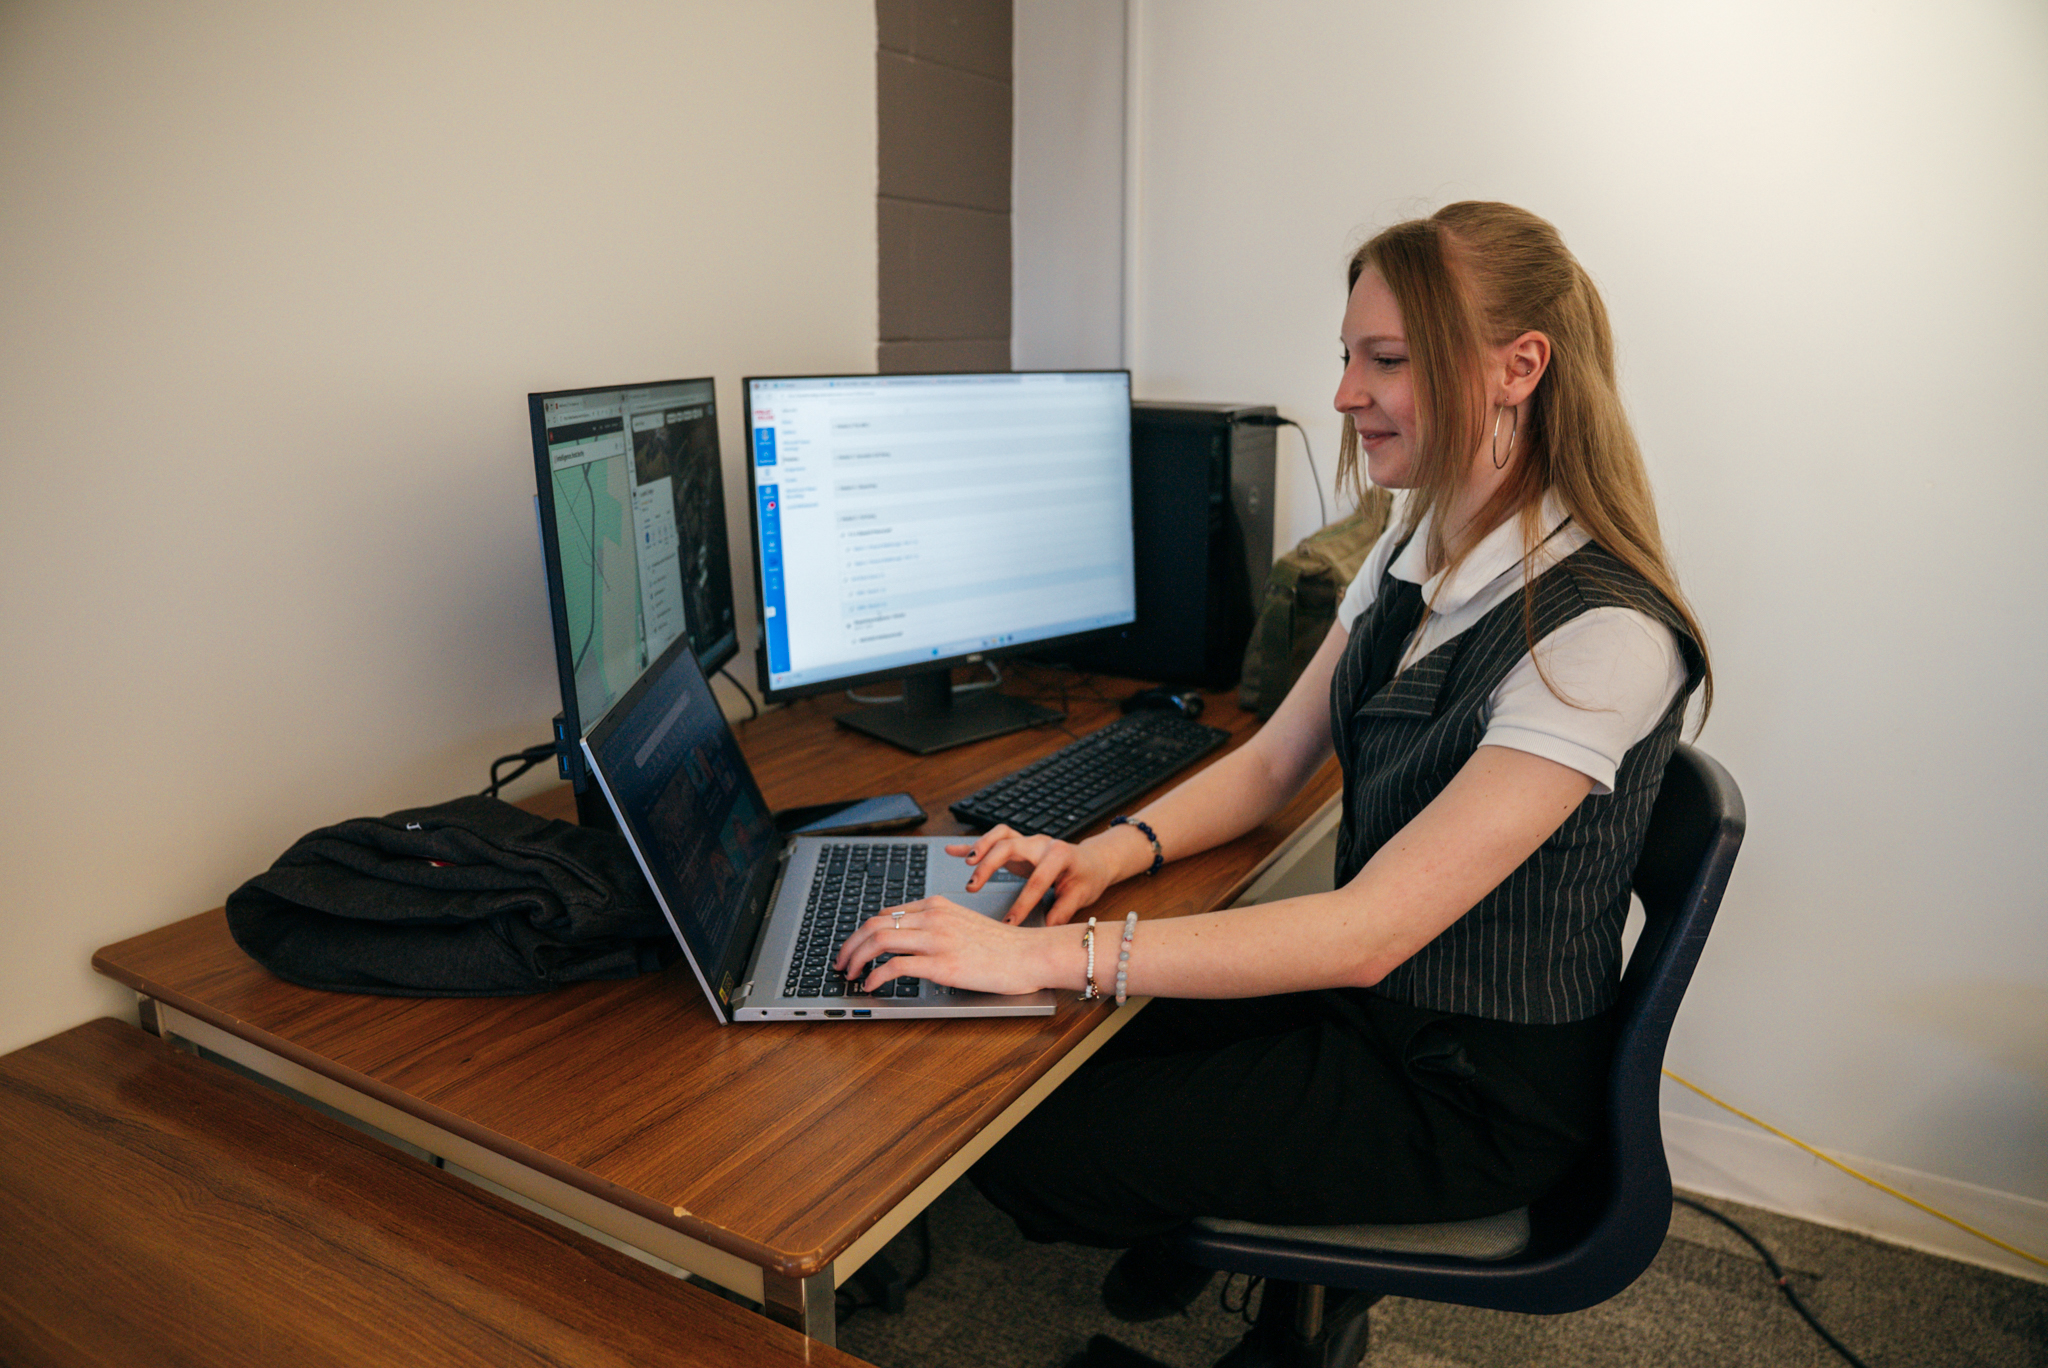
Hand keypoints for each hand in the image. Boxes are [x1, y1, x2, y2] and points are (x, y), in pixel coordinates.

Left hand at [832, 897, 1054, 996]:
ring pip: (878, 940)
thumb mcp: (965, 923)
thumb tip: (911, 942)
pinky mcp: (941, 964)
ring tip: (850, 975)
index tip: (854, 947)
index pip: (886, 912)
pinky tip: (870, 986)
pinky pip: (895, 967)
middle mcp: (932, 917)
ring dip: (856, 959)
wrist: (1031, 953)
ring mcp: (936, 939)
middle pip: (874, 923)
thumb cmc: (1003, 945)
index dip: (862, 931)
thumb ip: (938, 926)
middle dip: (850, 944)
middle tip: (841, 962)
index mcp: (936, 905)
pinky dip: (875, 976)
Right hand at [946, 825, 1121, 925]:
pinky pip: (993, 840)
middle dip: (990, 866)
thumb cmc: (1087, 877)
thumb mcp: (1081, 895)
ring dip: (981, 847)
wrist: (1092, 860)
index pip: (1037, 879)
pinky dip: (972, 845)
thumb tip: (1047, 930)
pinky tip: (953, 851)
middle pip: (1010, 847)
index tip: (1010, 922)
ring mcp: (1028, 841)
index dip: (1023, 902)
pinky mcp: (1018, 844)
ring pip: (1000, 836)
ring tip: (966, 863)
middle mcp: (1041, 843)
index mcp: (1059, 855)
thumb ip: (1062, 911)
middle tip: (973, 886)